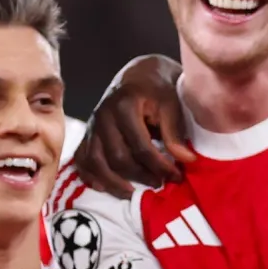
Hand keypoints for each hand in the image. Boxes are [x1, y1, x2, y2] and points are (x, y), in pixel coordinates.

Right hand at [72, 55, 191, 198]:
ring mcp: (92, 125)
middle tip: (159, 184)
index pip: (141, 147)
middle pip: (118, 158)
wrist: (139, 75)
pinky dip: (89, 175)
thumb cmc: (158, 89)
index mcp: (125, 105)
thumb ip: (175, 132)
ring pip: (96, 162)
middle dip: (140, 176)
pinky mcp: (87, 133)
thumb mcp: (171, 104)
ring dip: (113, 182)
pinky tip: (103, 186)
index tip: (177, 176)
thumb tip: (186, 161)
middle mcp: (103, 116)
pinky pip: (81, 159)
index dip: (160, 166)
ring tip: (132, 193)